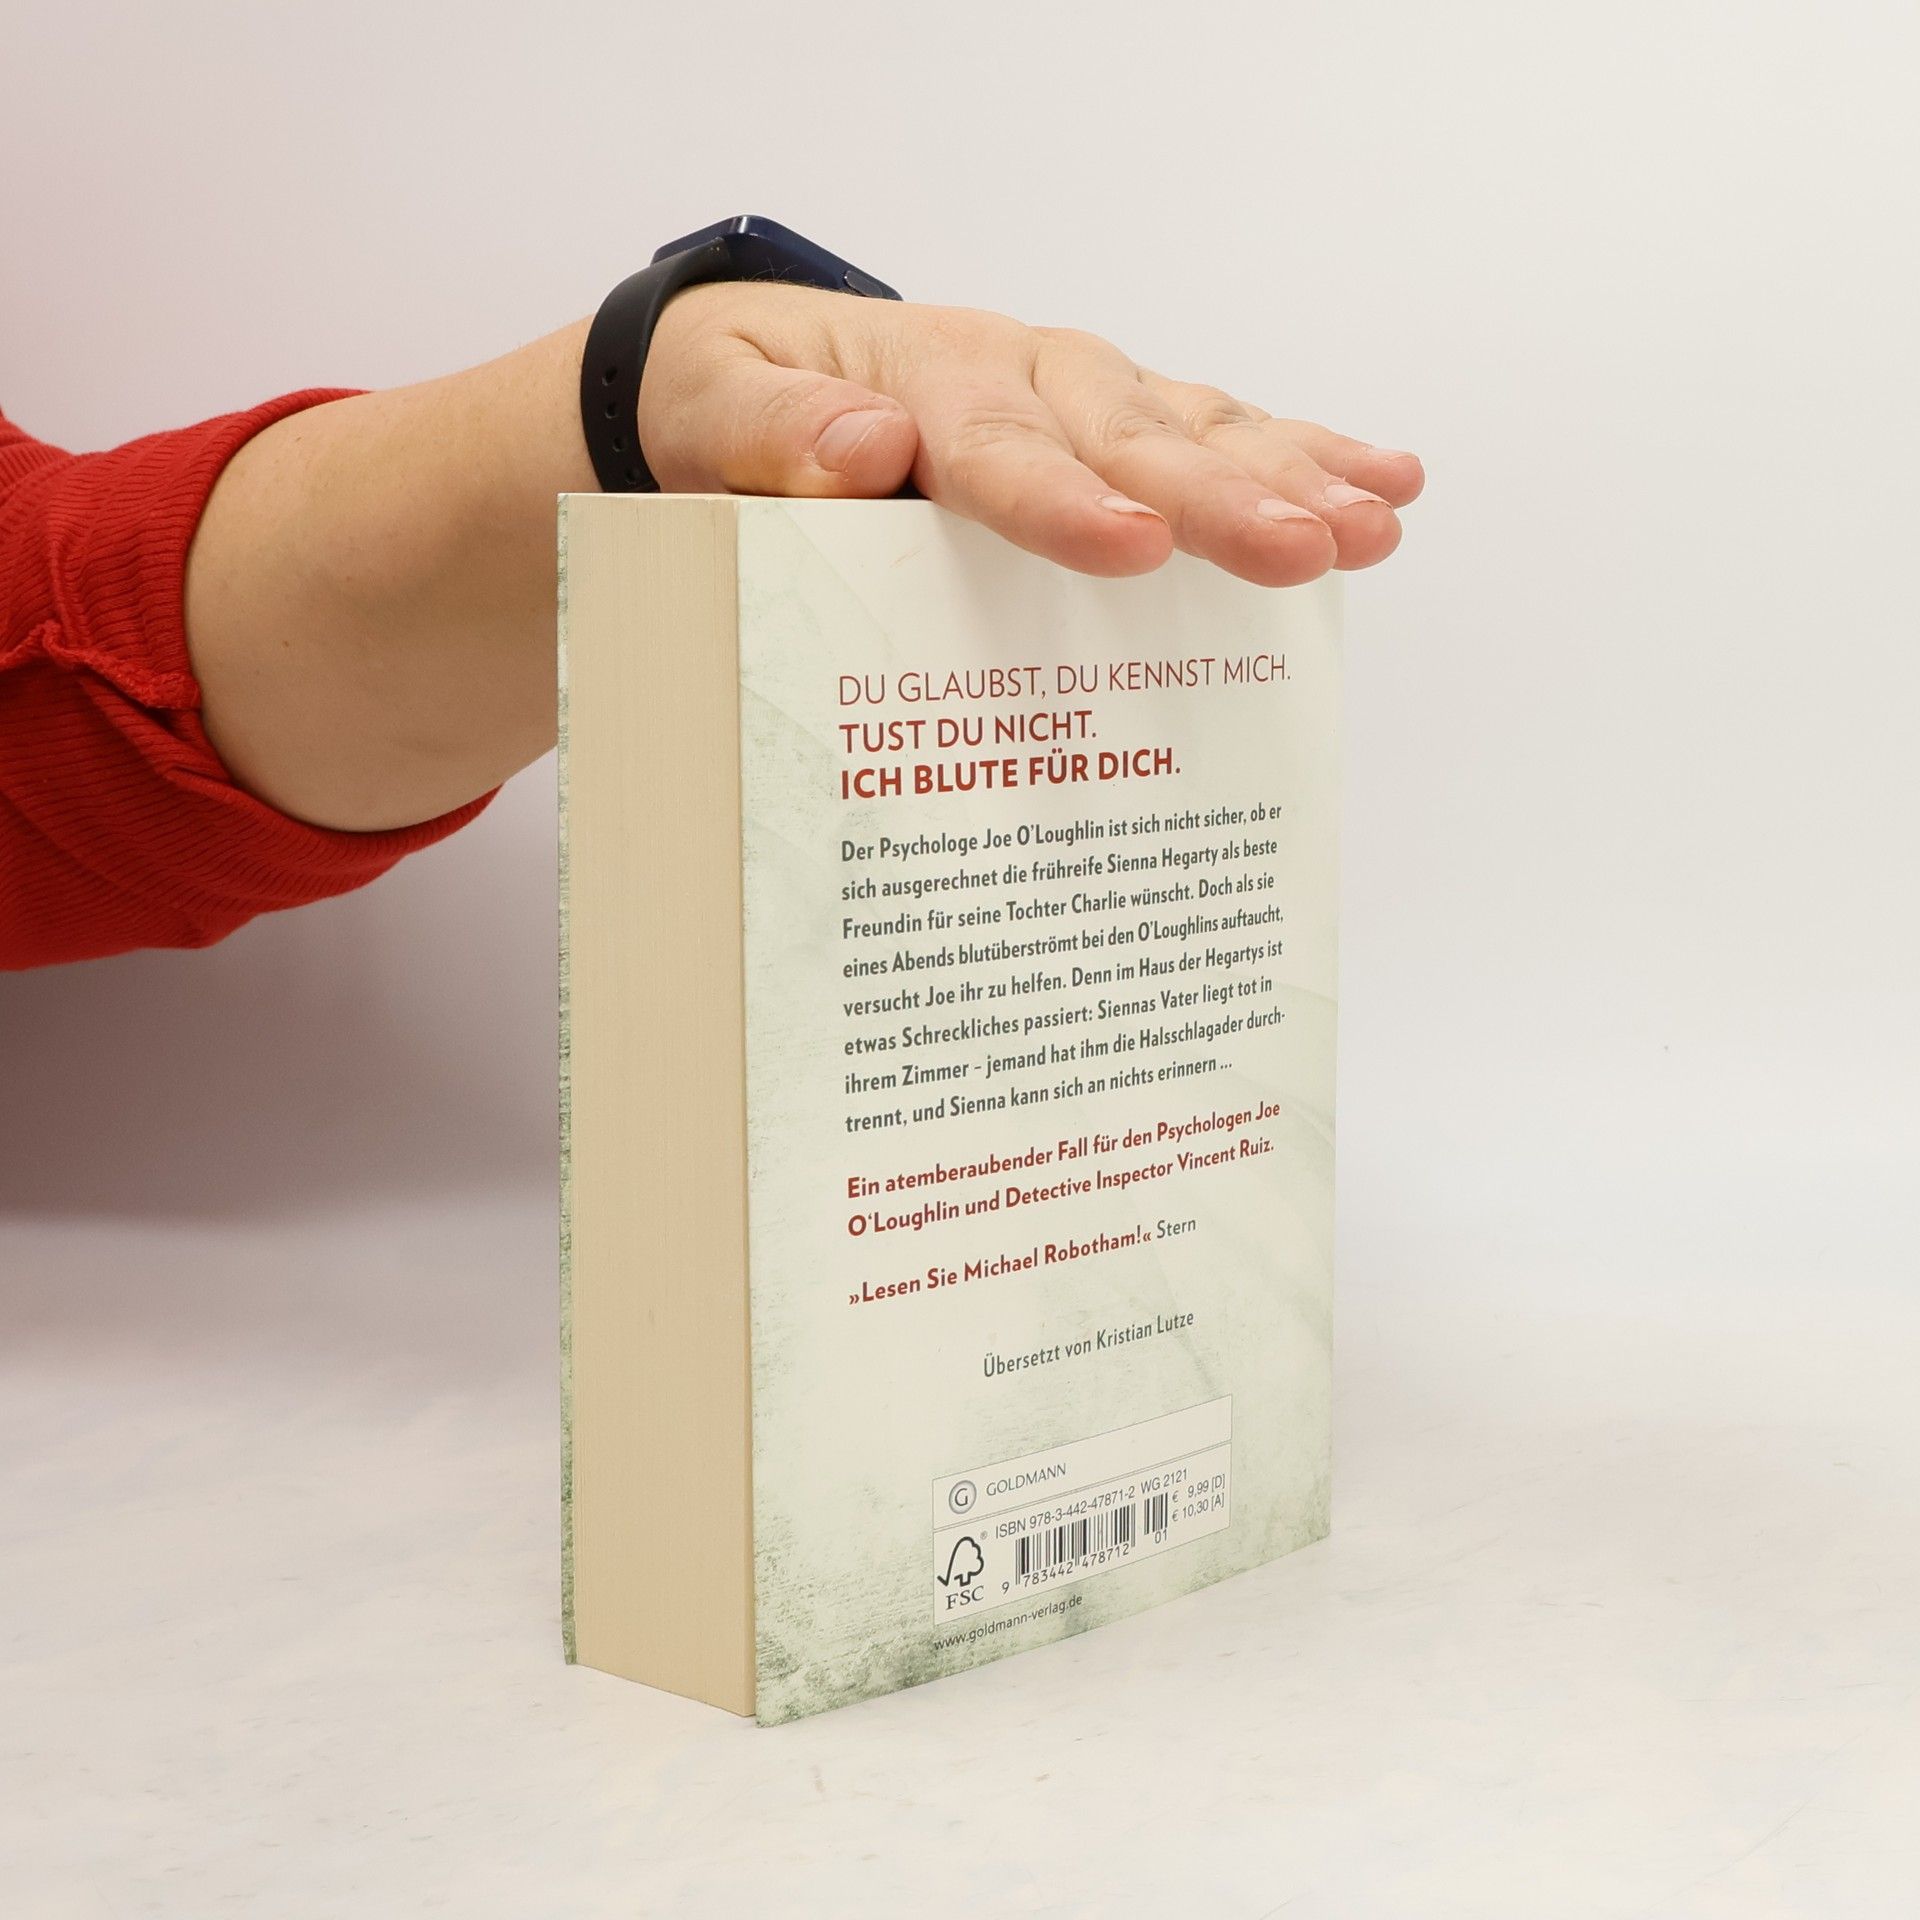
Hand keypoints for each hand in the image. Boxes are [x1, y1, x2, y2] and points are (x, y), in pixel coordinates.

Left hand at [637, 282, 1422, 586]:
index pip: (1003, 450)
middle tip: (1308, 547)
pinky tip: (1383, 485)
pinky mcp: (1120, 427)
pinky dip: (1301, 456)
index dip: (1070, 501)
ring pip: (1199, 433)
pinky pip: (1218, 436)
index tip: (1134, 543)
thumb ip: (772, 432)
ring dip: (1291, 478)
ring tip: (1376, 521)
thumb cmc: (740, 401)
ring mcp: (1086, 400)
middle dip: (1223, 499)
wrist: (763, 366)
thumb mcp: (712, 407)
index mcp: (930, 383)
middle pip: (1133, 441)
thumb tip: (863, 447)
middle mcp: (1030, 379)